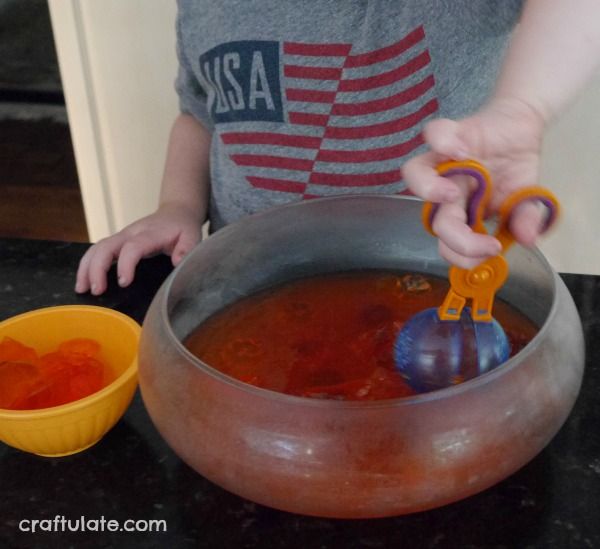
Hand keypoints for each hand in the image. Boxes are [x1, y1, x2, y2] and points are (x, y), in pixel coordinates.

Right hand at [75, 203, 201, 294]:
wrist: (175, 213)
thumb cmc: (183, 228)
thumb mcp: (192, 236)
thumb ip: (186, 249)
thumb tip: (177, 262)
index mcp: (149, 234)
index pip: (132, 247)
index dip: (125, 263)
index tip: (123, 282)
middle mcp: (131, 233)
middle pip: (106, 246)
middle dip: (97, 268)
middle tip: (95, 290)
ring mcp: (122, 237)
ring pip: (97, 248)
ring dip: (86, 268)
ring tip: (82, 289)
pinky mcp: (118, 242)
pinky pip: (98, 251)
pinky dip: (88, 266)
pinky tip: (85, 282)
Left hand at [403, 98, 546, 268]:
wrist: (520, 128)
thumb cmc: (513, 168)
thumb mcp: (526, 200)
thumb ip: (524, 220)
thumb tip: (529, 239)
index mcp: (460, 211)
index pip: (446, 242)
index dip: (462, 255)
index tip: (493, 252)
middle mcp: (445, 189)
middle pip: (432, 218)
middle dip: (455, 238)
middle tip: (486, 241)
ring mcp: (445, 160)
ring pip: (413, 173)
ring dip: (428, 188)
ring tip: (452, 194)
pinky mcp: (452, 131)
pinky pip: (435, 134)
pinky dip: (444, 142)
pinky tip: (464, 150)